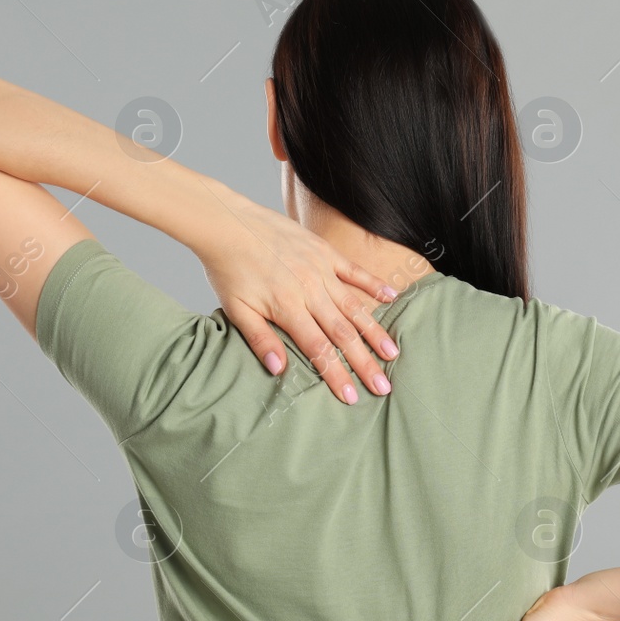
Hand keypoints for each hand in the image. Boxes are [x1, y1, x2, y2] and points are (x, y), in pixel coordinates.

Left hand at [197, 193, 401, 404]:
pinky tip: (392, 296)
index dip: (336, 375)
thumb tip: (279, 370)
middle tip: (383, 386)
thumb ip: (260, 339)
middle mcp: (309, 290)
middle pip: (342, 333)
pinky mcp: (323, 251)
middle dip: (363, 362)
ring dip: (374, 331)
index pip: (318, 349)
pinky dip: (373, 284)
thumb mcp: (236, 309)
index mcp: (287, 308)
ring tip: (392, 352)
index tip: (352, 397)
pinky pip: (353, 270)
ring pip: (354, 305)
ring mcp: (319, 269)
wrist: (227, 223)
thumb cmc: (228, 269)